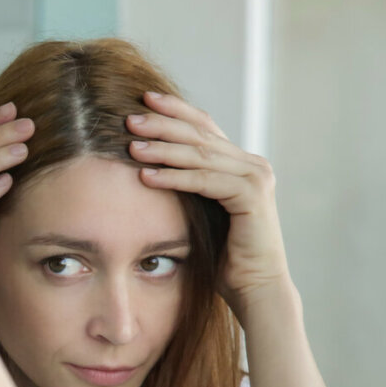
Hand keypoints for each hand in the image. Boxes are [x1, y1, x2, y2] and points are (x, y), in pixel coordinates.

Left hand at [126, 92, 290, 318]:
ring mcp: (255, 178)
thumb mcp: (200, 212)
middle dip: (163, 124)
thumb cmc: (222, 256)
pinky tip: (147, 176)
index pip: (205, 127)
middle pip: (201, 135)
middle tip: (130, 117)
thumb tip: (147, 168)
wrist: (253, 287)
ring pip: (201, 155)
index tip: (144, 99)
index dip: (176, 110)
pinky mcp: (252, 197)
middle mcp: (252, 165)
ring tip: (131, 145)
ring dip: (163, 149)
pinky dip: (174, 177)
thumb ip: (188, 186)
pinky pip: (205, 181)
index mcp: (239, 163)